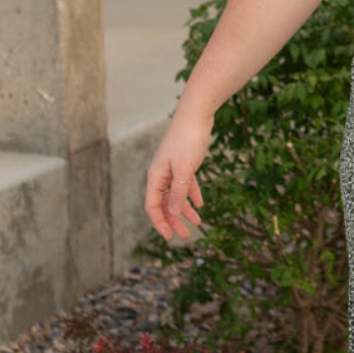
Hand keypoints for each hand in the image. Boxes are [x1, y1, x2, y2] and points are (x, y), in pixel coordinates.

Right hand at [145, 110, 211, 242]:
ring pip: (176, 195)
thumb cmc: (187, 140)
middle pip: (165, 203)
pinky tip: (200, 204)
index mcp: (155, 177)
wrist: (196, 115)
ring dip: (185, 210)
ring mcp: (172, 169)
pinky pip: (186, 184)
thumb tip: (172, 211)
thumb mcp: (184, 170)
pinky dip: (192, 194)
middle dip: (174, 220)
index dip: (160, 223)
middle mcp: (161, 174)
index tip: (170, 237)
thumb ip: (178, 191)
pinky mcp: (185, 163)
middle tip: (186, 236)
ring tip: (197, 223)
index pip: (152, 206)